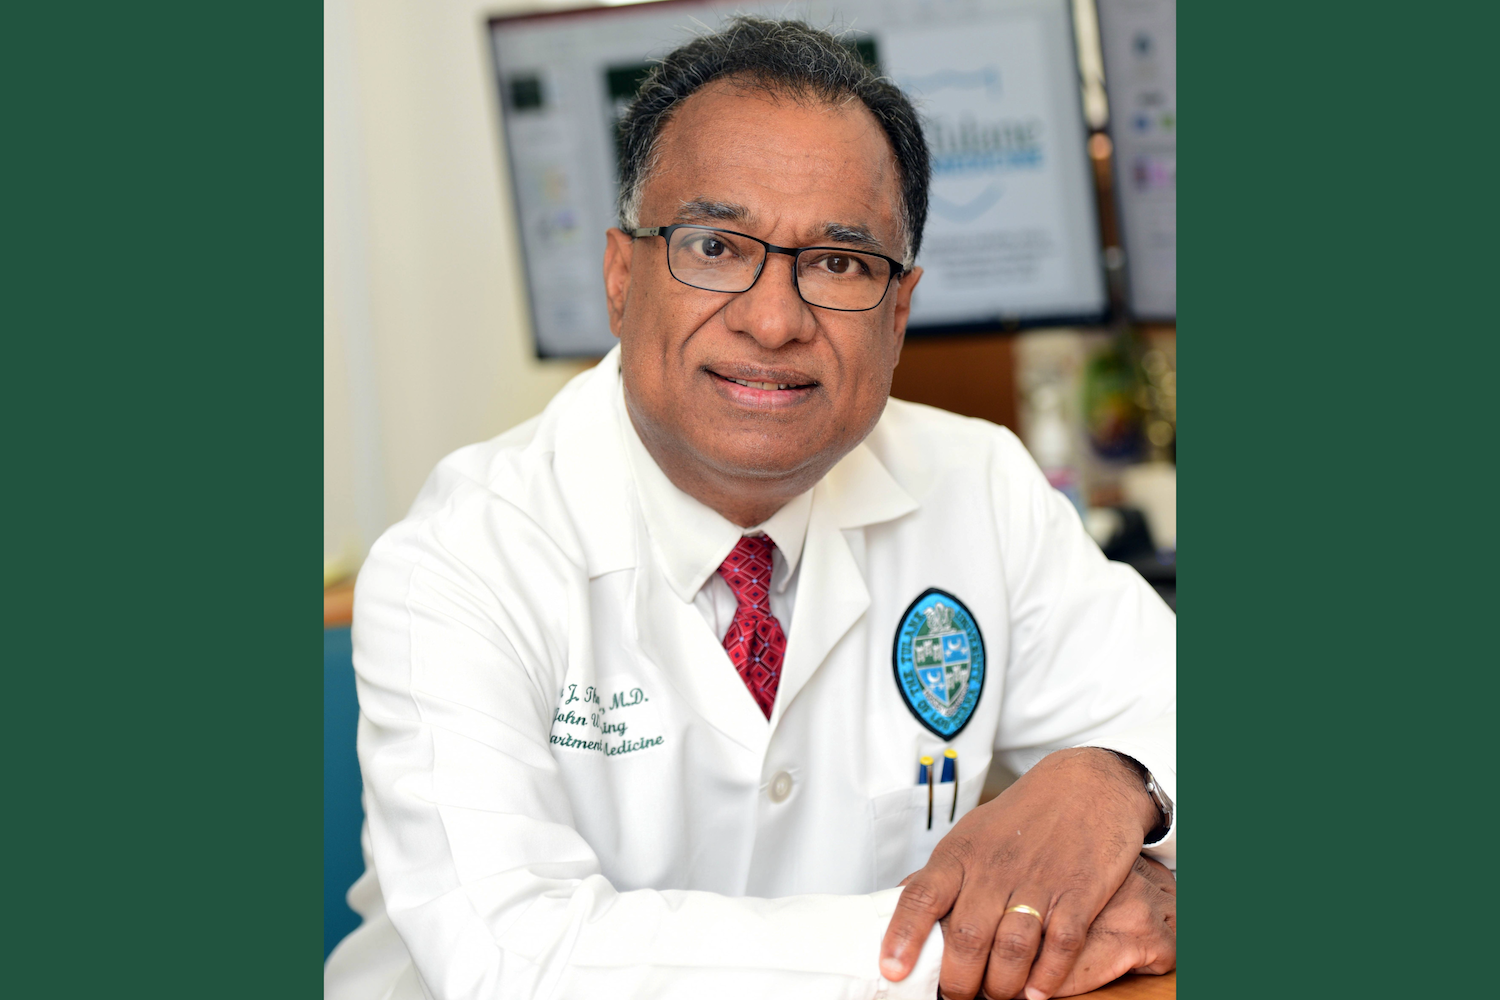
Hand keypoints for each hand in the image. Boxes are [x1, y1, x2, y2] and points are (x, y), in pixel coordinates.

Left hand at [879, 749, 1159, 999]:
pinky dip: (1048, 977)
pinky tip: (1037, 992)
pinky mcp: (1080, 891)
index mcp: (961, 854)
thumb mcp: (972, 834)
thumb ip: (942, 873)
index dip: (904, 936)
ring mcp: (1039, 880)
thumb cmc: (1022, 816)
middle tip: (957, 997)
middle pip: (966, 935)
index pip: (922, 896)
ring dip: (1001, 984)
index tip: (893, 970)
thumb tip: (900, 901)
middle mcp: (995, 868)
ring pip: (1012, 948)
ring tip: (997, 995)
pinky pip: (1061, 945)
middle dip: (958, 980)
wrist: (1087, 784)